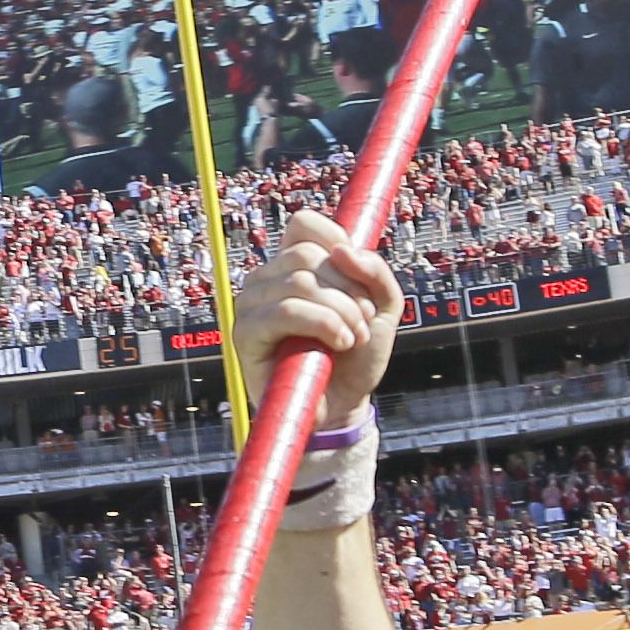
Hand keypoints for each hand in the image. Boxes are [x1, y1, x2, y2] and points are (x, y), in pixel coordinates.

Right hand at [237, 213, 400, 426]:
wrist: (342, 404)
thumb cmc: (355, 356)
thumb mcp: (383, 306)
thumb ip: (375, 271)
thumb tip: (342, 250)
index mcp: (292, 265)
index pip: (304, 225)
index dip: (337, 243)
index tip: (358, 282)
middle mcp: (266, 279)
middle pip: (308, 255)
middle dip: (349, 289)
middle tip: (362, 321)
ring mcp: (252, 304)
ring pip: (300, 282)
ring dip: (341, 311)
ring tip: (351, 338)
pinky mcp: (246, 333)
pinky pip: (286, 311)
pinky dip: (323, 324)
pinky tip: (337, 343)